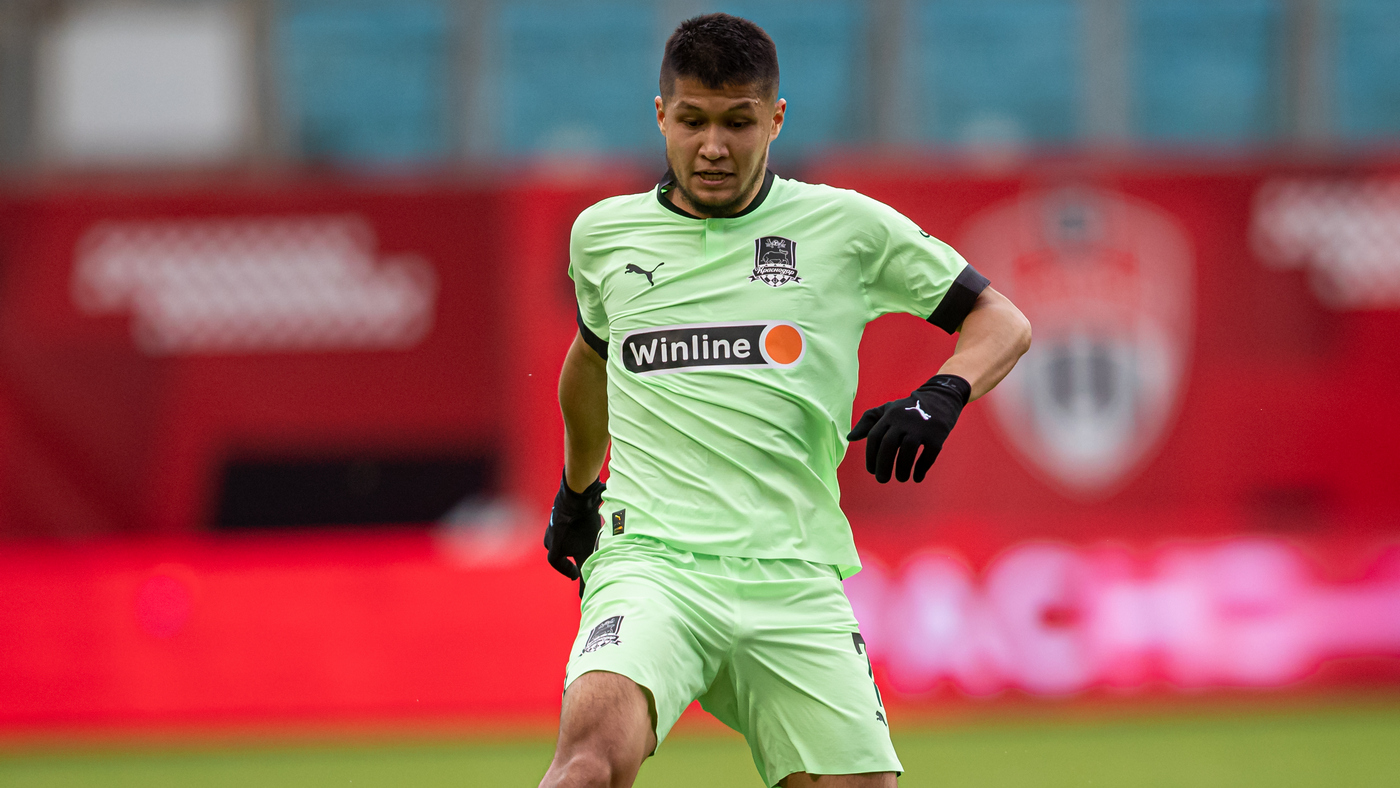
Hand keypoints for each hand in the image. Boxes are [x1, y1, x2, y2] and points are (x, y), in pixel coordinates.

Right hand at [544, 471, 605, 594]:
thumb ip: (585, 573)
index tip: (576, 574)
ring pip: (563, 535)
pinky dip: (576, 527)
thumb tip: (585, 596)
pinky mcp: (563, 509)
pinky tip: (587, 525)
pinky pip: (568, 522)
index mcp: (552, 547)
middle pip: (558, 549)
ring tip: (586, 542)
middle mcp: (550, 534)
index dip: (567, 569)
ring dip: (573, 540)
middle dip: (570, 555)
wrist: (577, 496)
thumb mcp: (586, 553)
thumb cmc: (581, 527)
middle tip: (581, 559)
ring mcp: (554, 520)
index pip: (557, 562)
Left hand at [847, 375, 970, 482]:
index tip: (871, 471)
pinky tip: (917, 478)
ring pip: (907, 452)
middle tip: (882, 480)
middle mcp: (903, 420)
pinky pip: (928, 456)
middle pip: (888, 446)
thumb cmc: (907, 408)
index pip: (874, 437)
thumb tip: (850, 438)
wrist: (940, 398)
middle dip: (883, 466)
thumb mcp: (887, 409)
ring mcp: (921, 427)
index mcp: (889, 416)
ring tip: (900, 478)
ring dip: (902, 470)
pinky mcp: (937, 435)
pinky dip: (921, 469)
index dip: (871, 456)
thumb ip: (867, 422)